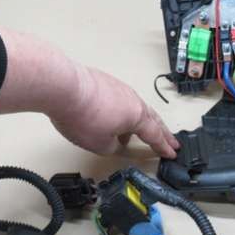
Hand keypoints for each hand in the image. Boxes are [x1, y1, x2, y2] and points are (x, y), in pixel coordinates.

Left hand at [0, 28, 178, 158]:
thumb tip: (112, 141)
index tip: (171, 152)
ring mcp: (118, 88)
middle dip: (162, 132)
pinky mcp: (103, 82)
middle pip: (152, 118)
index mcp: (137, 116)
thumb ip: (111, 146)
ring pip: (135, 107)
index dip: (163, 146)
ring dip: (139, 121)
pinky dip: (122, 111)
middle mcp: (132, 99)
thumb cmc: (83, 116)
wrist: (63, 87)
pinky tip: (113, 116)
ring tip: (134, 134)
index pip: (155, 135)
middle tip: (171, 140)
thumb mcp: (100, 144)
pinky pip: (120, 100)